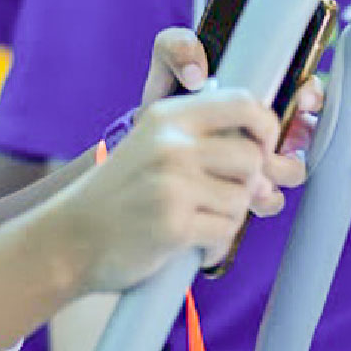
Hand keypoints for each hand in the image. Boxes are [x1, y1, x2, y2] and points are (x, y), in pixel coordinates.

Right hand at [64, 88, 277, 294]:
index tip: (260, 152)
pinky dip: (212, 247)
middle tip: (218, 202)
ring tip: (196, 224)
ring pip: (242, 199)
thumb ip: (207, 146)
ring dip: (227, 220)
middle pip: (251, 158)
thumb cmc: (120, 198)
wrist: (69, 239)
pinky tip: (188, 246)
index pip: (244, 102)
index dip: (265, 128)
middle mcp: (170, 144)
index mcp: (167, 117)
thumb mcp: (154, 150)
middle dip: (246, 187)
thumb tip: (281, 169)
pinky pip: (225, 234)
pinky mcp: (173, 224)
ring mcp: (171, 183)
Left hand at [145, 31, 350, 216]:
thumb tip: (197, 73)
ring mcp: (263, 159)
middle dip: (306, 139)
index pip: (305, 89)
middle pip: (310, 131)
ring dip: (285, 172)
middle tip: (283, 144)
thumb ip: (177, 49)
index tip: (303, 102)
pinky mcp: (248, 188)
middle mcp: (272, 124)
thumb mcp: (168, 67)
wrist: (145, 149)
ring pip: (295, 168)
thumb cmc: (166, 102)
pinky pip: (273, 199)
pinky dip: (270, 201)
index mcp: (263, 91)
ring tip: (259, 175)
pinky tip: (257, 200)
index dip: (312, 95)